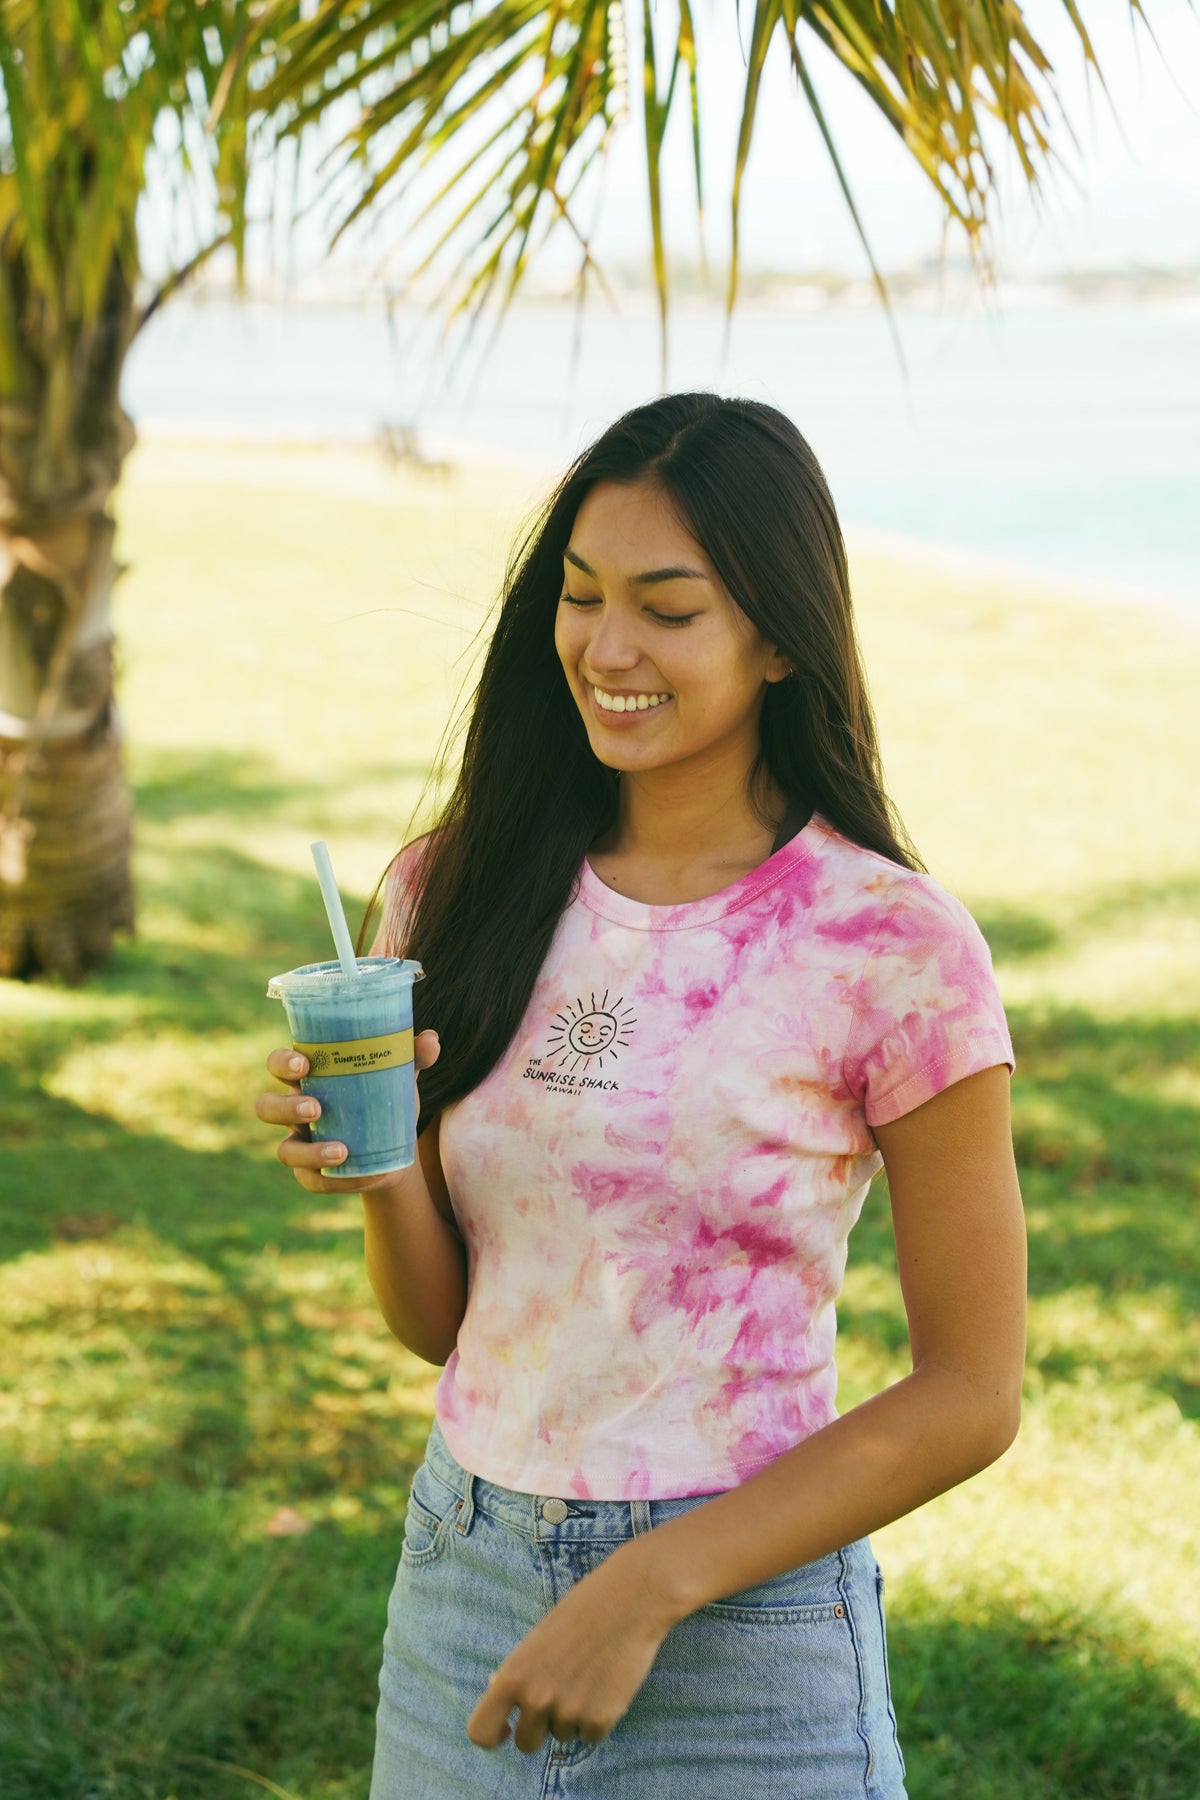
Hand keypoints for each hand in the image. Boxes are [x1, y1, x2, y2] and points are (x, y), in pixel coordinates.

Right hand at [253, 1030, 440, 1191]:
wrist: (395, 1147)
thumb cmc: (385, 1098)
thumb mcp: (398, 1075)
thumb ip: (411, 1055)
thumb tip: (431, 1040)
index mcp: (309, 1078)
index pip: (278, 1064)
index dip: (281, 1063)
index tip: (304, 1065)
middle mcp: (295, 1110)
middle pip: (266, 1107)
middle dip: (285, 1107)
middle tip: (316, 1108)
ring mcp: (299, 1144)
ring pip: (284, 1151)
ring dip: (309, 1152)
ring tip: (341, 1151)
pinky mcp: (311, 1175)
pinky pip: (311, 1182)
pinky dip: (333, 1181)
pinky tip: (358, 1175)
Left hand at [466, 1541, 671, 1753]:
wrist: (628, 1601)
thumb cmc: (580, 1614)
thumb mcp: (538, 1639)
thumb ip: (518, 1671)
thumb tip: (494, 1688)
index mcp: (513, 1676)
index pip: (481, 1732)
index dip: (493, 1736)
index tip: (507, 1730)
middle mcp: (535, 1698)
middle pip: (526, 1744)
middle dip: (541, 1729)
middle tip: (561, 1696)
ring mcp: (567, 1712)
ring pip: (563, 1736)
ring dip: (574, 1717)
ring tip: (589, 1676)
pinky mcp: (600, 1720)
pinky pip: (591, 1737)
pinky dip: (599, 1719)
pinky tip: (607, 1685)